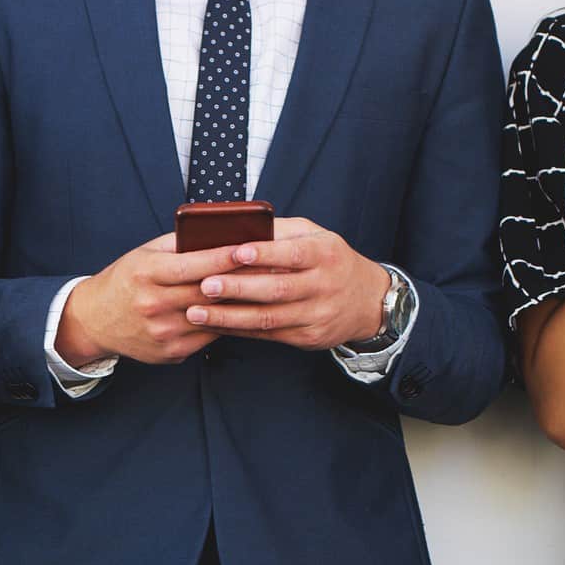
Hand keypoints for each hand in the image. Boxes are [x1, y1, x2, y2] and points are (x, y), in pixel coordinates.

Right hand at [56, 234, 250, 365]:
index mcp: (145, 274)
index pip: (192, 265)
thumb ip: (178, 245)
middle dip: (240, 280)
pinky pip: (207, 336)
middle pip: (207, 292)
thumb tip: (219, 234)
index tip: (250, 248)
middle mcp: (152, 304)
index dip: (224, 257)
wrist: (95, 320)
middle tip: (271, 268)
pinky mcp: (170, 352)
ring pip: (213, 317)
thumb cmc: (125, 281)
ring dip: (239, 305)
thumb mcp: (144, 254)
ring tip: (263, 290)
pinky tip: (240, 313)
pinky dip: (224, 323)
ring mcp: (162, 332)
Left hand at [183, 218, 392, 350]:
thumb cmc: (332, 261)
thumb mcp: (317, 236)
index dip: (265, 254)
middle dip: (238, 289)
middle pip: (277, 289)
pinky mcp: (308, 338)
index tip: (236, 252)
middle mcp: (324, 286)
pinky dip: (238, 330)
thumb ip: (282, 232)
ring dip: (229, 316)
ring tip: (197, 312)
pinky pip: (268, 335)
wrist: (368, 302)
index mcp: (326, 254)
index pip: (294, 253)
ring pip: (269, 318)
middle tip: (204, 285)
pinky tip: (214, 325)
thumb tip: (238, 226)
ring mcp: (316, 315)